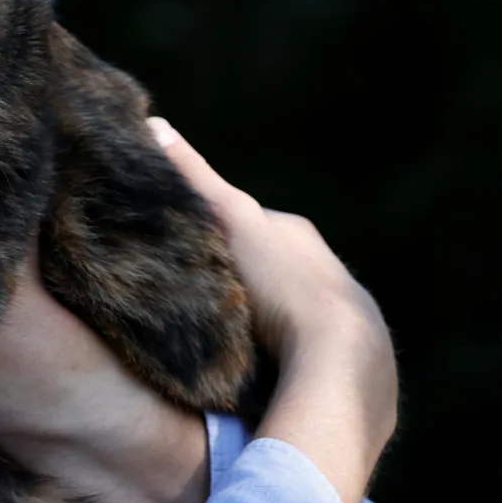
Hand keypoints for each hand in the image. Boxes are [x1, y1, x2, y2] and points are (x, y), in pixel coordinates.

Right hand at [148, 118, 397, 502]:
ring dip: (263, 325)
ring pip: (289, 316)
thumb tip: (153, 123)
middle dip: (240, 279)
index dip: (213, 231)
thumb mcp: (231, 221)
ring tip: (223, 344)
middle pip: (272, 270)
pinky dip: (282, 362)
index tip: (180, 243)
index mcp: (301, 237)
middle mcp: (330, 275)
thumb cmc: (284, 285)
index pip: (248, 224)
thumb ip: (195, 177)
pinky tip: (259, 378)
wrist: (339, 365)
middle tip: (195, 297)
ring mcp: (343, 326)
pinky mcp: (348, 373)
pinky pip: (304, 360)